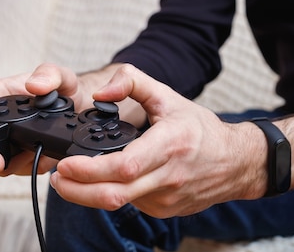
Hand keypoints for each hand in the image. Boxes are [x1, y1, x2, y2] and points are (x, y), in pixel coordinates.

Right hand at [0, 63, 87, 175]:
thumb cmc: (63, 88)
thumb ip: (49, 75)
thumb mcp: (61, 75)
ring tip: (35, 152)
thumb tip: (34, 86)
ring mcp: (1, 141)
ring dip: (7, 165)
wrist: (80, 106)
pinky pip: (13, 169)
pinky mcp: (16, 157)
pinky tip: (44, 155)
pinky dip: (28, 166)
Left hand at [49, 64, 265, 217]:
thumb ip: (134, 82)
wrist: (235, 162)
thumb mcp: (170, 96)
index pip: (123, 167)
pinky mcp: (165, 210)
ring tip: (75, 178)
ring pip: (119, 204)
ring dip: (90, 194)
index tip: (65, 166)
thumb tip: (103, 92)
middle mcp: (168, 177)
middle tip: (59, 178)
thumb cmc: (201, 130)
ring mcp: (167, 199)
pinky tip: (108, 181)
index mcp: (170, 145)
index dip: (89, 171)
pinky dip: (113, 194)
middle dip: (77, 191)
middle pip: (113, 195)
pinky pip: (132, 205)